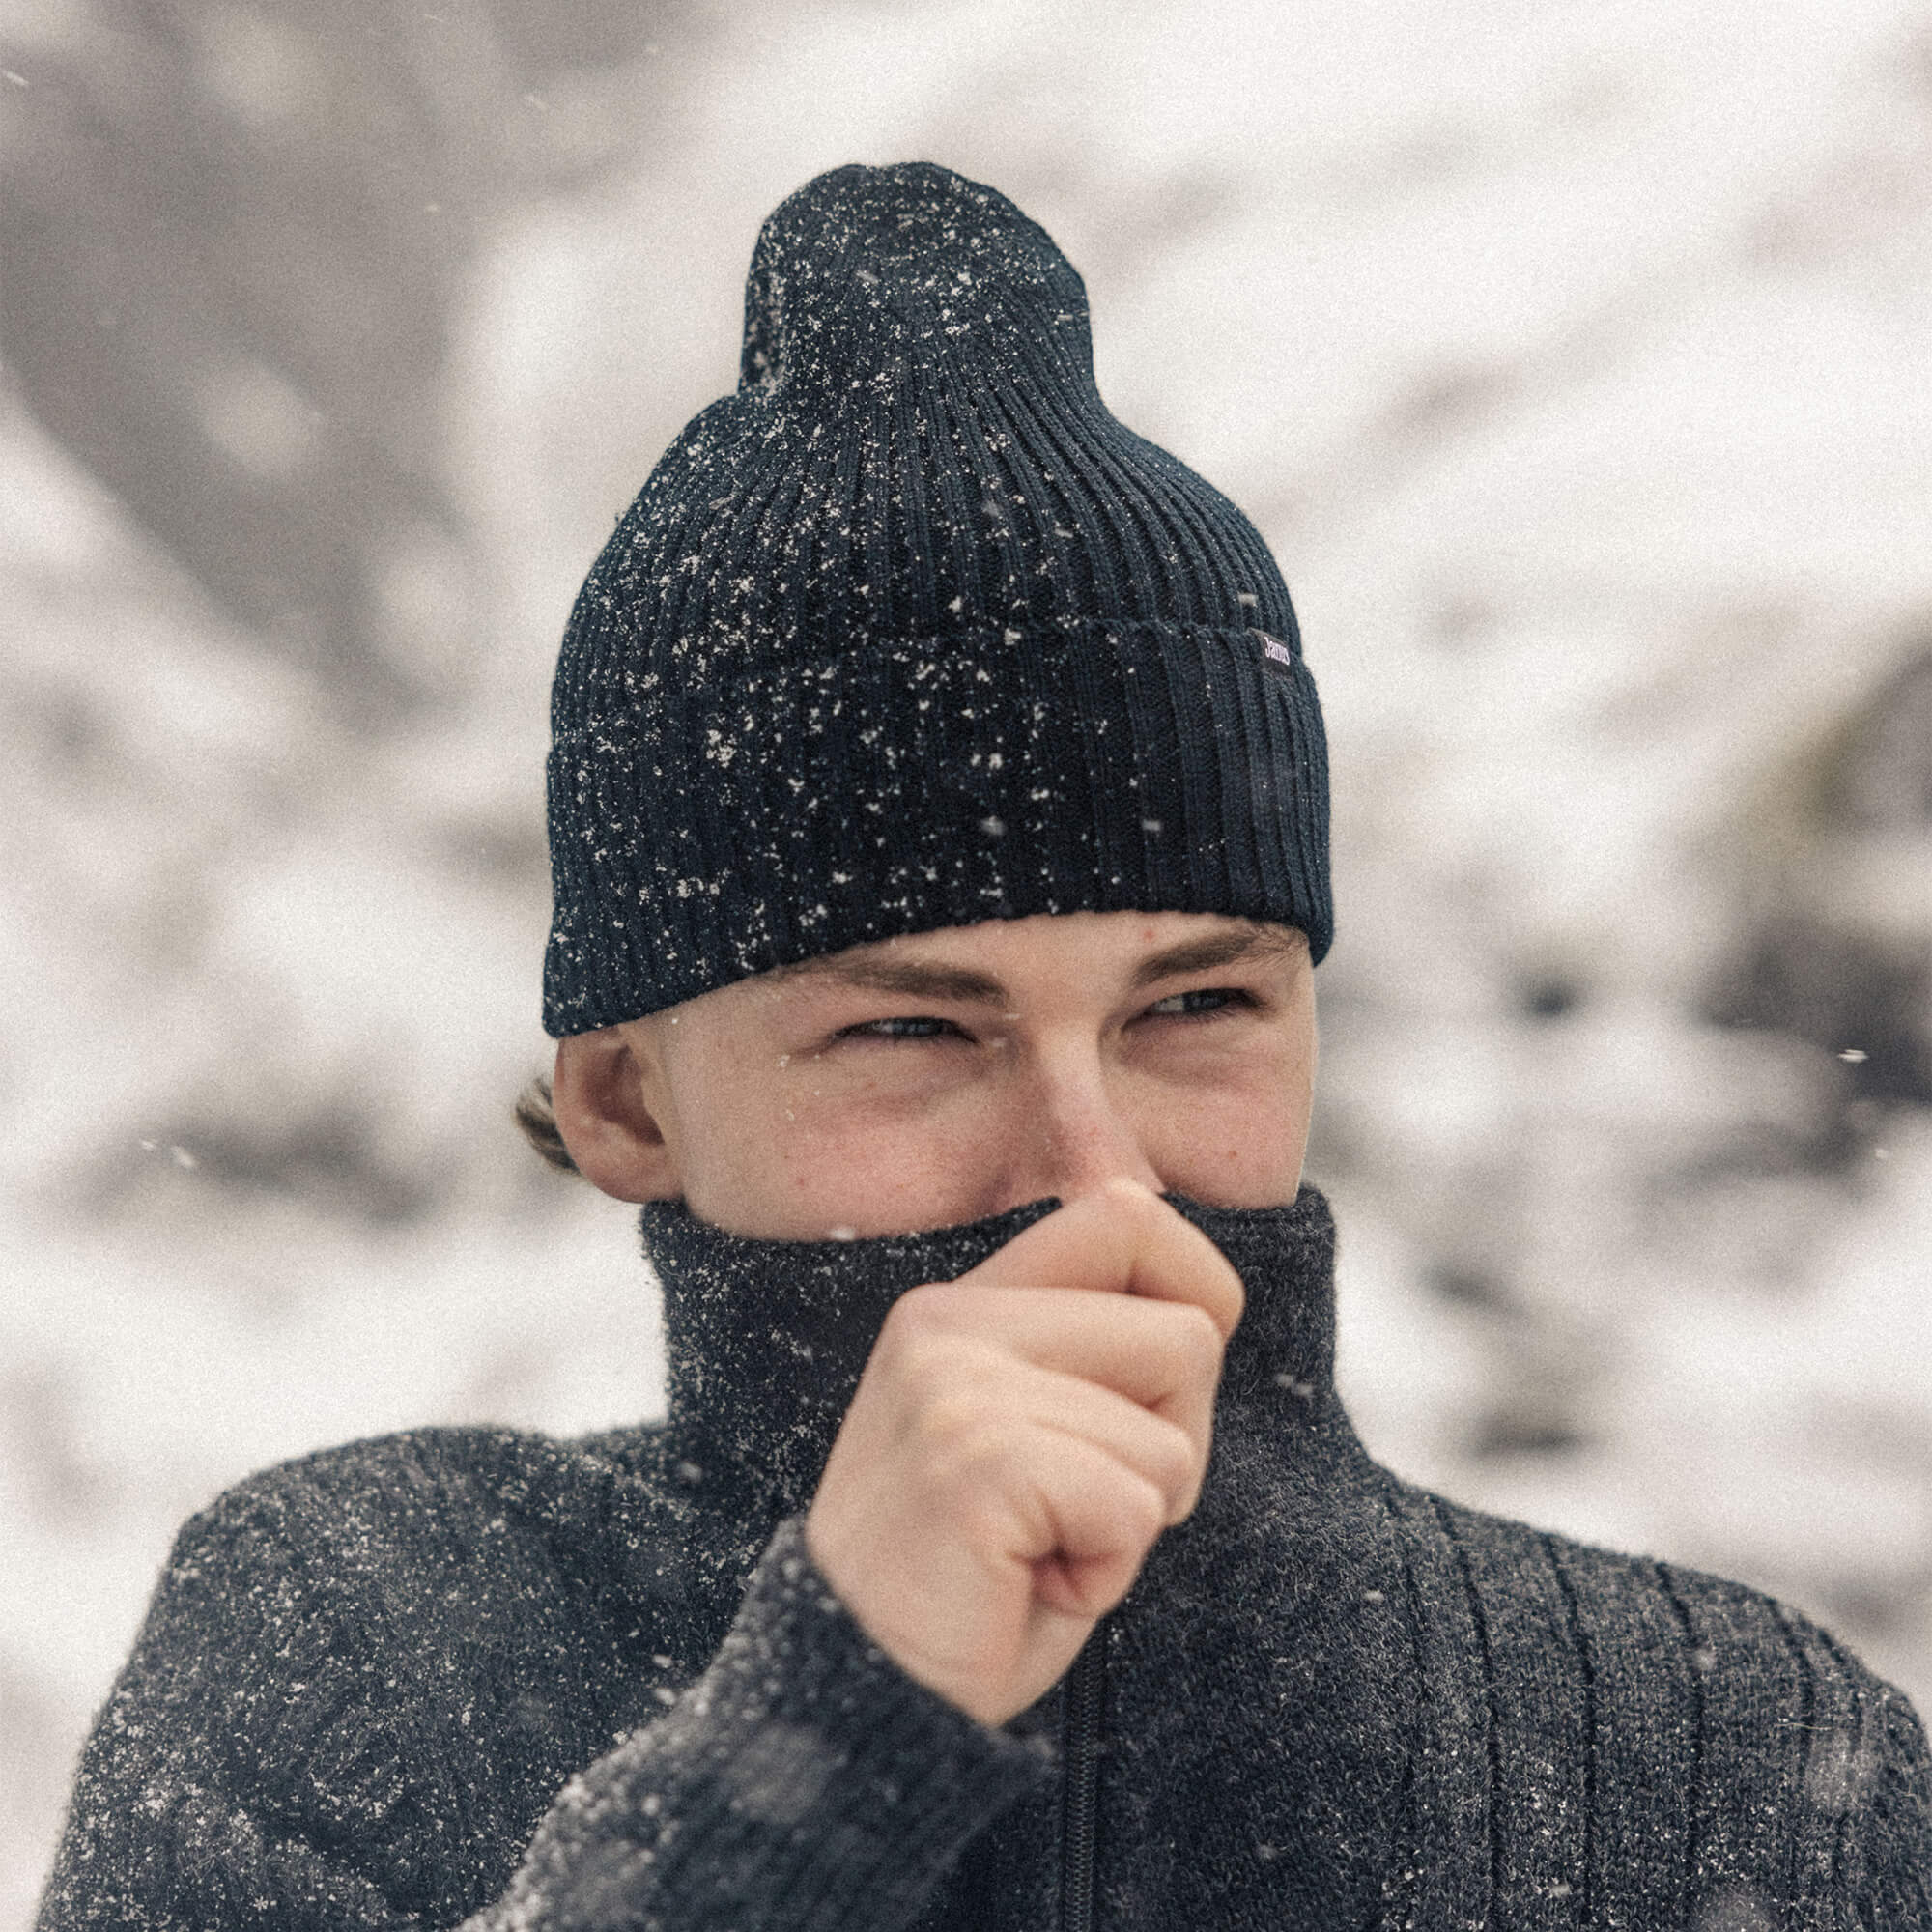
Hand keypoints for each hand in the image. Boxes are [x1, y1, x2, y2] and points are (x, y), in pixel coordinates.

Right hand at [803, 1177, 1242, 1725]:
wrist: (856, 1692)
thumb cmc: (970, 1578)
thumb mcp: (1029, 1433)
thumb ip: (1089, 1357)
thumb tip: (1204, 1309)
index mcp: (963, 1306)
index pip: (1126, 1213)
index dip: (1197, 1289)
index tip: (1167, 1389)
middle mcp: (952, 1323)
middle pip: (1186, 1332)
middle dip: (1176, 1437)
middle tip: (1085, 1506)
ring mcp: (957, 1387)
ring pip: (1171, 1437)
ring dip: (1136, 1520)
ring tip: (1041, 1549)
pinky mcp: (975, 1462)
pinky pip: (1135, 1508)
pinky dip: (1107, 1573)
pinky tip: (1028, 1584)